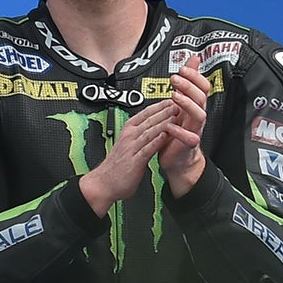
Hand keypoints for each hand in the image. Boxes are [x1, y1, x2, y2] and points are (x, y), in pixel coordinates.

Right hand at [78, 99, 171, 213]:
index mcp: (127, 131)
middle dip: (164, 110)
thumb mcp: (129, 144)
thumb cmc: (118, 164)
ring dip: (163, 123)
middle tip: (179, 103)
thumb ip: (141, 134)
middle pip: (149, 120)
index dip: (159, 105)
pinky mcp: (134, 161)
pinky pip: (147, 149)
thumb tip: (156, 123)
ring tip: (176, 116)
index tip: (173, 98)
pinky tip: (165, 136)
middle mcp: (129, 137)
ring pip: (149, 132)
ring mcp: (131, 148)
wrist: (103, 184)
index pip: (145, 113)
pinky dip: (156, 141)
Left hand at [158, 57, 209, 197]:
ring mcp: (196, 130)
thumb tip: (194, 59)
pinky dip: (179, 131)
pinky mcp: (189, 145)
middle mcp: (198, 117)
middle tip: (176, 78)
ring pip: (199, 115)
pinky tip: (169, 126)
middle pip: (202, 97)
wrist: (179, 160)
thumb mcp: (182, 104)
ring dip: (187, 104)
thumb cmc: (178, 131)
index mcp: (196, 106)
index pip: (203, 87)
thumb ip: (188, 82)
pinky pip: (189, 137)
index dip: (195, 76)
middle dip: (190, 86)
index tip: (184, 67)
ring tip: (174, 96)